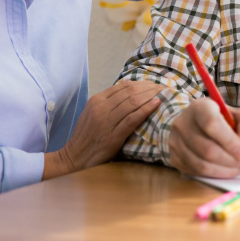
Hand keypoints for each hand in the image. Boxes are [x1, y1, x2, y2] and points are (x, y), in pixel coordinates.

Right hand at [43, 80, 162, 179]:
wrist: (75, 157)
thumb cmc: (87, 136)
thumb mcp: (93, 113)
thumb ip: (108, 102)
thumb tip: (129, 91)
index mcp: (97, 100)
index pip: (123, 86)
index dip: (142, 83)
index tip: (155, 85)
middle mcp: (101, 108)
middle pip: (130, 92)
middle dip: (149, 88)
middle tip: (164, 88)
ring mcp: (106, 121)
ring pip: (133, 102)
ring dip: (151, 96)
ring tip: (164, 94)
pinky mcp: (113, 136)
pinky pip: (132, 119)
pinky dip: (146, 110)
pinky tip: (157, 104)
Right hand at [167, 98, 239, 177]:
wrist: (197, 125)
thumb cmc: (223, 120)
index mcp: (200, 107)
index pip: (211, 124)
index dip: (229, 141)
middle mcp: (183, 123)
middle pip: (207, 149)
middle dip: (230, 160)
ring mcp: (175, 142)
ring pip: (202, 164)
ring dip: (224, 170)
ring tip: (238, 167)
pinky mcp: (175, 158)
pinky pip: (196, 173)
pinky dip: (215, 175)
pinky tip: (226, 169)